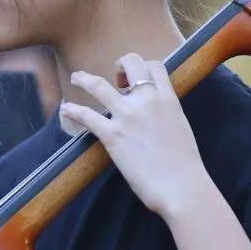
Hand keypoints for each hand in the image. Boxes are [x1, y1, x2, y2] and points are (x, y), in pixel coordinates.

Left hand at [59, 53, 215, 221]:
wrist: (180, 186)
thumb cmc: (185, 165)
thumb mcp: (181, 128)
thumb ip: (167, 115)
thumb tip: (157, 116)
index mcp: (168, 99)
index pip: (155, 66)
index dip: (144, 67)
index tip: (136, 80)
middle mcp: (146, 101)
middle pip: (131, 63)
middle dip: (120, 64)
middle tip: (116, 78)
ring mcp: (127, 116)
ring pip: (99, 85)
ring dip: (84, 79)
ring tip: (76, 78)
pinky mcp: (112, 135)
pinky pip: (86, 115)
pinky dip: (73, 111)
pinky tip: (66, 110)